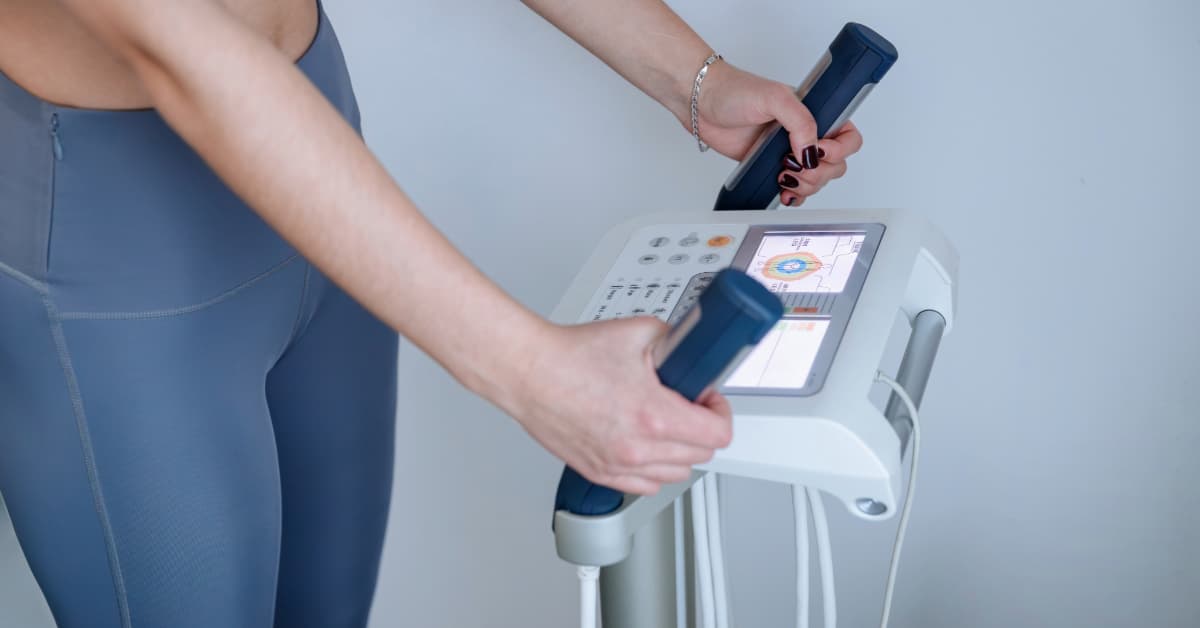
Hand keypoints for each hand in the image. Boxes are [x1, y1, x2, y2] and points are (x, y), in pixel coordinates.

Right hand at [510, 317, 733, 495]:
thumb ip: (674, 340)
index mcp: (653, 415)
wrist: (529, 372)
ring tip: (666, 425)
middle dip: (701, 427)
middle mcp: (638, 448)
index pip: (717, 434)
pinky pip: (646, 486)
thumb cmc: (570, 356)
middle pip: (701, 455)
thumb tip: (690, 347)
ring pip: (676, 475)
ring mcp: (618, 465)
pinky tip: (645, 445)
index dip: (720, 411)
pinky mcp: (599, 472)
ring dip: (680, 451)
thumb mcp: (638, 332)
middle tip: (688, 405)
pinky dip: (653, 469)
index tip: (708, 399)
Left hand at [693, 61, 863, 206]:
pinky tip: (784, 192)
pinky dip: (794, 195)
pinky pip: (794, 188)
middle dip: (818, 173)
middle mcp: (806, 134)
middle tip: (792, 165)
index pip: (849, 138)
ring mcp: (789, 152)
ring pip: (816, 180)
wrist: (701, 103)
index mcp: (815, 113)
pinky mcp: (771, 166)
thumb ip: (800, 122)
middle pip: (836, 165)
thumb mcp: (774, 98)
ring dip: (805, 185)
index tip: (817, 151)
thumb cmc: (734, 90)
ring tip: (783, 175)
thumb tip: (811, 151)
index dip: (840, 150)